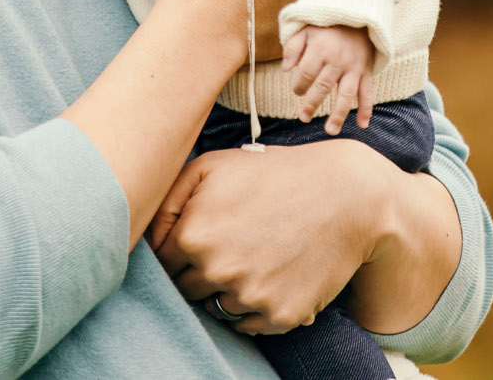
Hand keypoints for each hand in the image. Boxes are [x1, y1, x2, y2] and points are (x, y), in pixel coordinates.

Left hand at [149, 143, 390, 334]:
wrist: (347, 195)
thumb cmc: (274, 175)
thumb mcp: (212, 167)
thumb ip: (166, 201)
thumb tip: (146, 241)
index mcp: (193, 236)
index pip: (163, 265)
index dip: (180, 251)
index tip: (202, 238)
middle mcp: (217, 271)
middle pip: (187, 291)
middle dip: (201, 272)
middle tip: (233, 245)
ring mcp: (250, 297)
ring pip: (217, 309)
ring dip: (229, 290)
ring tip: (256, 255)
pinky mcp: (280, 316)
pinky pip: (249, 325)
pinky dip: (255, 307)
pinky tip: (274, 273)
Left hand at [283, 25, 374, 133]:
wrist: (358, 18)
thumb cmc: (327, 28)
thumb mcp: (306, 30)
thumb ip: (293, 47)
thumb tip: (285, 68)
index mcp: (321, 49)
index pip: (307, 72)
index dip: (300, 85)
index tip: (297, 92)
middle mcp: (338, 60)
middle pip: (323, 86)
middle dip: (312, 104)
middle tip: (303, 117)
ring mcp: (354, 68)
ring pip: (346, 94)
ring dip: (339, 114)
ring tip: (331, 130)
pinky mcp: (366, 72)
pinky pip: (367, 92)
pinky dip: (366, 109)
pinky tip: (362, 125)